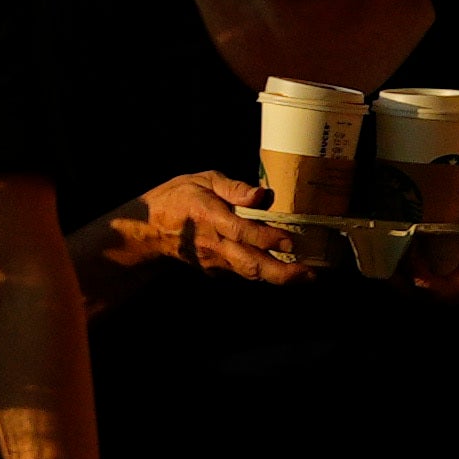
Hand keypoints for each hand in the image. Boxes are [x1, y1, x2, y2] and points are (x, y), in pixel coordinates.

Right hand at [152, 169, 348, 287]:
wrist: (150, 229)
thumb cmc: (179, 198)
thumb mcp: (204, 180)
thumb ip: (234, 188)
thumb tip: (263, 195)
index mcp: (210, 216)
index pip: (240, 232)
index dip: (265, 238)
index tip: (290, 241)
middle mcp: (214, 243)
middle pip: (249, 263)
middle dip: (281, 272)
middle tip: (309, 274)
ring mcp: (214, 260)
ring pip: (249, 273)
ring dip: (278, 277)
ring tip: (305, 276)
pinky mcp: (216, 270)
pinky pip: (243, 272)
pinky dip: (265, 274)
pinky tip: (285, 271)